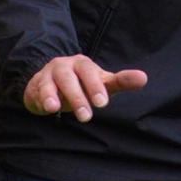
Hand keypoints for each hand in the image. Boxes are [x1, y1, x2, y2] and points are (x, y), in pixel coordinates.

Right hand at [22, 54, 147, 122]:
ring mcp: (48, 75)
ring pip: (51, 84)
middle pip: (70, 78)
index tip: (103, 103)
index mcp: (82, 64)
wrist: (50, 82)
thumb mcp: (101, 83)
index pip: (89, 71)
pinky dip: (41, 99)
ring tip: (56, 109)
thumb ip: (120, 81)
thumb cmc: (82, 84)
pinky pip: (37, 91)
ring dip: (53, 96)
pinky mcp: (36, 86)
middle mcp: (64, 66)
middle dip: (78, 96)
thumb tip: (144, 78)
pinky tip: (47, 108)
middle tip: (87, 117)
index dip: (95, 86)